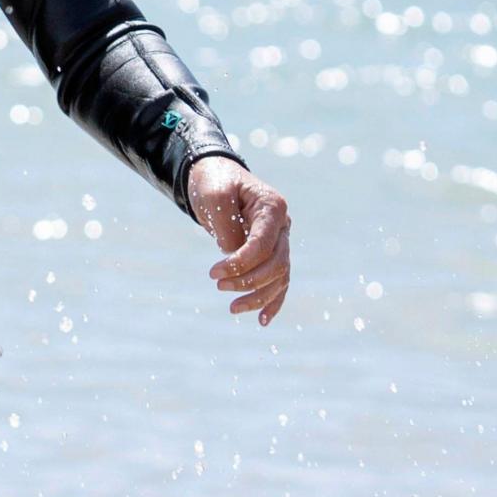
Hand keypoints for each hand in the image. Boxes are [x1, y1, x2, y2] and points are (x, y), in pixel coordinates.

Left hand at [188, 156, 291, 324]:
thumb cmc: (213, 183)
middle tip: (218, 285)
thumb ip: (226, 227)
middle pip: (276, 264)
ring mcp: (280, 240)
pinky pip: (279, 280)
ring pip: (279, 276)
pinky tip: (262, 320)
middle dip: (248, 281)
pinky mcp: (272, 252)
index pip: (264, 245)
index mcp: (273, 208)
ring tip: (233, 309)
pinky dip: (273, 300)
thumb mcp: (214, 198)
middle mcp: (283, 225)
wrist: (215, 177)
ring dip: (258, 296)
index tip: (213, 273)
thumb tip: (233, 256)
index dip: (241, 263)